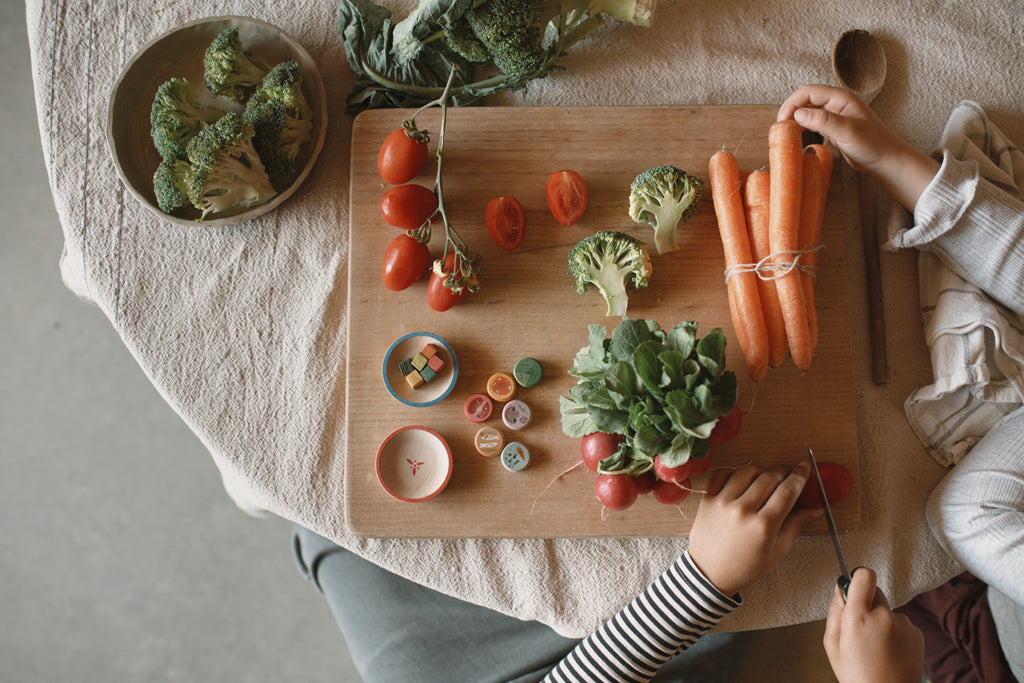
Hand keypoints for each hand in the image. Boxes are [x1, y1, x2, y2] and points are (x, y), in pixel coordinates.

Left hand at [688, 462, 820, 595]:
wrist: (710, 573)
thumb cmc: (745, 567)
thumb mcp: (777, 551)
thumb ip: (797, 525)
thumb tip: (816, 508)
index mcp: (763, 525)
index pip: (787, 490)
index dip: (799, 476)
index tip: (805, 468)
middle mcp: (742, 510)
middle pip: (770, 477)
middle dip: (784, 471)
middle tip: (790, 473)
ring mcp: (722, 502)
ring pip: (747, 470)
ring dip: (762, 470)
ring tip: (767, 478)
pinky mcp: (708, 499)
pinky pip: (723, 473)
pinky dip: (735, 471)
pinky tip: (743, 478)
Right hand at [777, 84, 938, 210]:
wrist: (885, 160)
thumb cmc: (872, 144)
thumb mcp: (846, 131)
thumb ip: (823, 120)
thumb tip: (798, 114)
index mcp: (840, 98)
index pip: (808, 92)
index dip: (792, 104)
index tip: (782, 121)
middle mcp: (836, 103)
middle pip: (805, 101)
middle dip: (791, 112)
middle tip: (781, 129)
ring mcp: (834, 116)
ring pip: (807, 112)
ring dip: (795, 120)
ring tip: (786, 134)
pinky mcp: (833, 128)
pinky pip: (812, 123)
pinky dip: (802, 128)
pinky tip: (798, 138)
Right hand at [823, 567, 924, 682]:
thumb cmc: (858, 676)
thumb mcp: (833, 645)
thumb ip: (834, 611)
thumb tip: (840, 588)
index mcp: (859, 618)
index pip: (864, 575)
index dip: (857, 578)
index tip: (854, 586)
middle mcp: (884, 616)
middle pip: (875, 591)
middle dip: (867, 604)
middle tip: (861, 628)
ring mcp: (904, 624)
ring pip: (888, 609)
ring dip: (882, 620)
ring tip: (877, 647)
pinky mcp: (917, 633)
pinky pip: (901, 623)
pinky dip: (895, 632)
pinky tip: (890, 651)